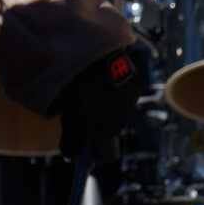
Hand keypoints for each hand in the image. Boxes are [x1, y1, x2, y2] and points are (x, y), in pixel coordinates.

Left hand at [57, 43, 146, 162]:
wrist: (93, 48)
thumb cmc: (75, 81)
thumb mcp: (68, 110)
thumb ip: (70, 135)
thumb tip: (70, 155)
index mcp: (106, 128)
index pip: (106, 156)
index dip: (91, 155)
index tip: (79, 151)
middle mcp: (124, 118)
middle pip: (108, 134)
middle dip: (94, 131)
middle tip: (76, 116)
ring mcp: (131, 102)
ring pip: (116, 116)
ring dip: (103, 112)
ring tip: (85, 94)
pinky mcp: (135, 86)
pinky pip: (122, 100)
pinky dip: (111, 98)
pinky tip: (98, 84)